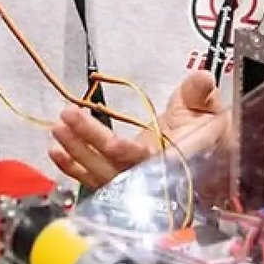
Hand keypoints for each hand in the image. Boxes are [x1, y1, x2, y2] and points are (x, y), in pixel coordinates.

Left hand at [48, 70, 225, 188]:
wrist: (207, 154)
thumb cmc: (207, 129)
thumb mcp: (207, 107)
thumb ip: (200, 94)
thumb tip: (202, 78)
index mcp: (179, 161)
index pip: (151, 163)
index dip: (130, 156)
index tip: (110, 144)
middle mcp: (154, 179)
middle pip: (118, 168)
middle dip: (91, 143)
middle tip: (67, 116)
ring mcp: (135, 185)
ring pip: (102, 175)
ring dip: (77, 153)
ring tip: (57, 128)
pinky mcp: (121, 182)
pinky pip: (95, 180)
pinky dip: (73, 168)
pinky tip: (55, 152)